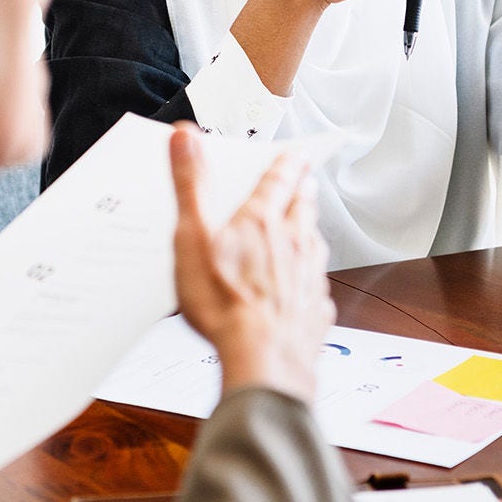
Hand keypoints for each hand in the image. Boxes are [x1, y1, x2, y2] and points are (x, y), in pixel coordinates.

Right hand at [170, 124, 334, 401]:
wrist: (264, 363)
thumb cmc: (224, 305)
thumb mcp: (193, 237)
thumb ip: (191, 185)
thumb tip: (186, 137)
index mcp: (263, 222)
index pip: (280, 180)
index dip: (286, 163)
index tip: (295, 153)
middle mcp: (295, 244)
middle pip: (304, 208)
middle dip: (302, 191)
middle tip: (305, 181)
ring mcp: (309, 277)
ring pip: (315, 243)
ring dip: (310, 230)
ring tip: (306, 225)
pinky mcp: (314, 310)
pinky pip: (315, 286)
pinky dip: (309, 278)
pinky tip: (301, 286)